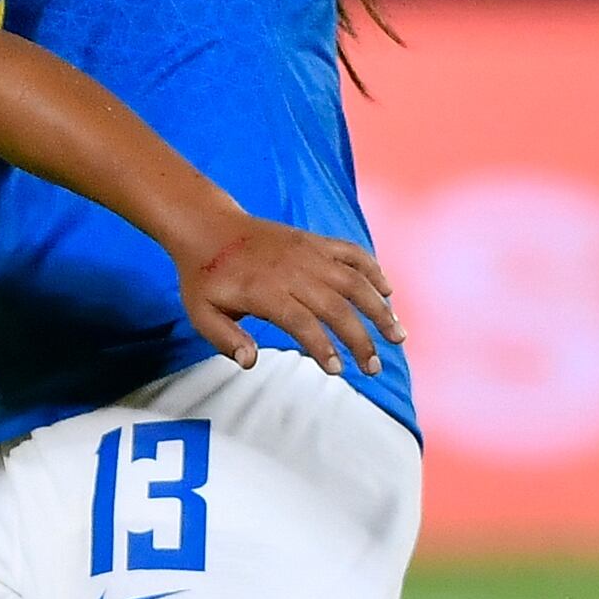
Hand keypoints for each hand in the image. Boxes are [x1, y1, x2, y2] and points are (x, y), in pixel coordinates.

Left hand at [179, 216, 404, 376]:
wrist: (208, 227)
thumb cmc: (205, 276)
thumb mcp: (201, 312)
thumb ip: (225, 338)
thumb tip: (249, 362)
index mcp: (264, 290)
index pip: (303, 322)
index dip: (323, 347)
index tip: (338, 370)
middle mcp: (292, 270)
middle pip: (336, 307)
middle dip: (360, 339)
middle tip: (373, 367)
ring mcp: (307, 252)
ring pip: (353, 281)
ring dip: (379, 309)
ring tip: (397, 336)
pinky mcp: (315, 241)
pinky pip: (352, 252)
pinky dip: (373, 269)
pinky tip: (387, 292)